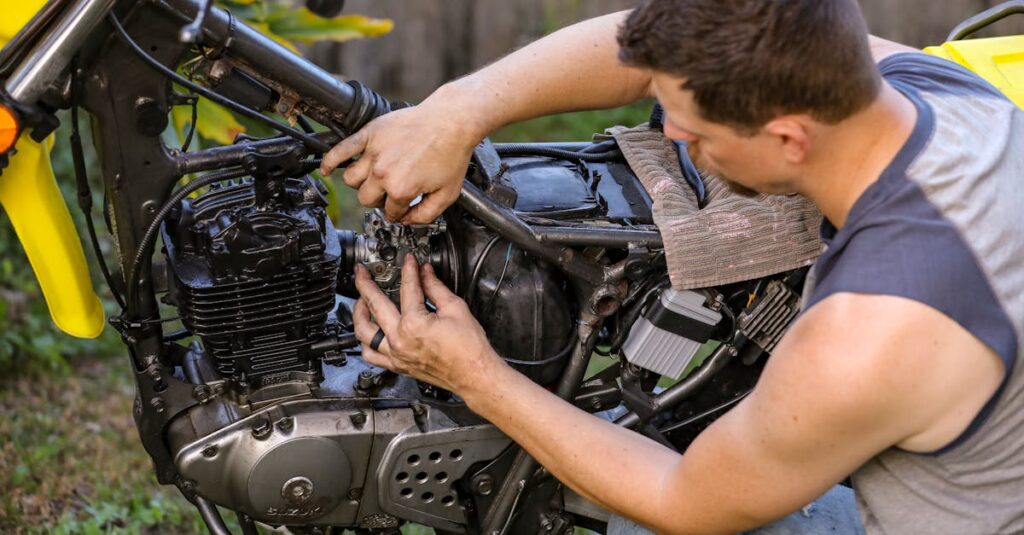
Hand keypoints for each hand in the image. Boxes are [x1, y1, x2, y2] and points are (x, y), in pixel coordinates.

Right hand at [320, 90, 483, 223]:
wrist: (451, 121)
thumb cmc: (451, 153)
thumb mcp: (447, 194)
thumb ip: (426, 215)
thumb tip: (406, 221)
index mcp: (400, 189)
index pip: (389, 212)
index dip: (398, 212)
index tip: (402, 207)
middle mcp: (383, 172)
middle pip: (366, 198)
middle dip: (378, 200)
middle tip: (390, 193)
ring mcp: (373, 152)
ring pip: (351, 179)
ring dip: (360, 184)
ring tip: (371, 180)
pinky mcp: (369, 134)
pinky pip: (341, 150)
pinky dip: (329, 161)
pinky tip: (325, 170)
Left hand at [352, 255, 501, 393]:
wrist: (474, 374)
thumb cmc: (469, 349)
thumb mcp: (455, 308)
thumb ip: (435, 288)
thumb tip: (425, 273)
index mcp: (413, 324)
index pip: (407, 288)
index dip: (408, 270)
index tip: (408, 261)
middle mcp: (399, 340)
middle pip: (374, 305)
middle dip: (366, 284)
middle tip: (362, 272)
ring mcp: (396, 355)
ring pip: (363, 332)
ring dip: (358, 313)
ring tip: (360, 300)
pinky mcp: (397, 365)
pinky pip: (370, 355)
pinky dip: (364, 342)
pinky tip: (368, 332)